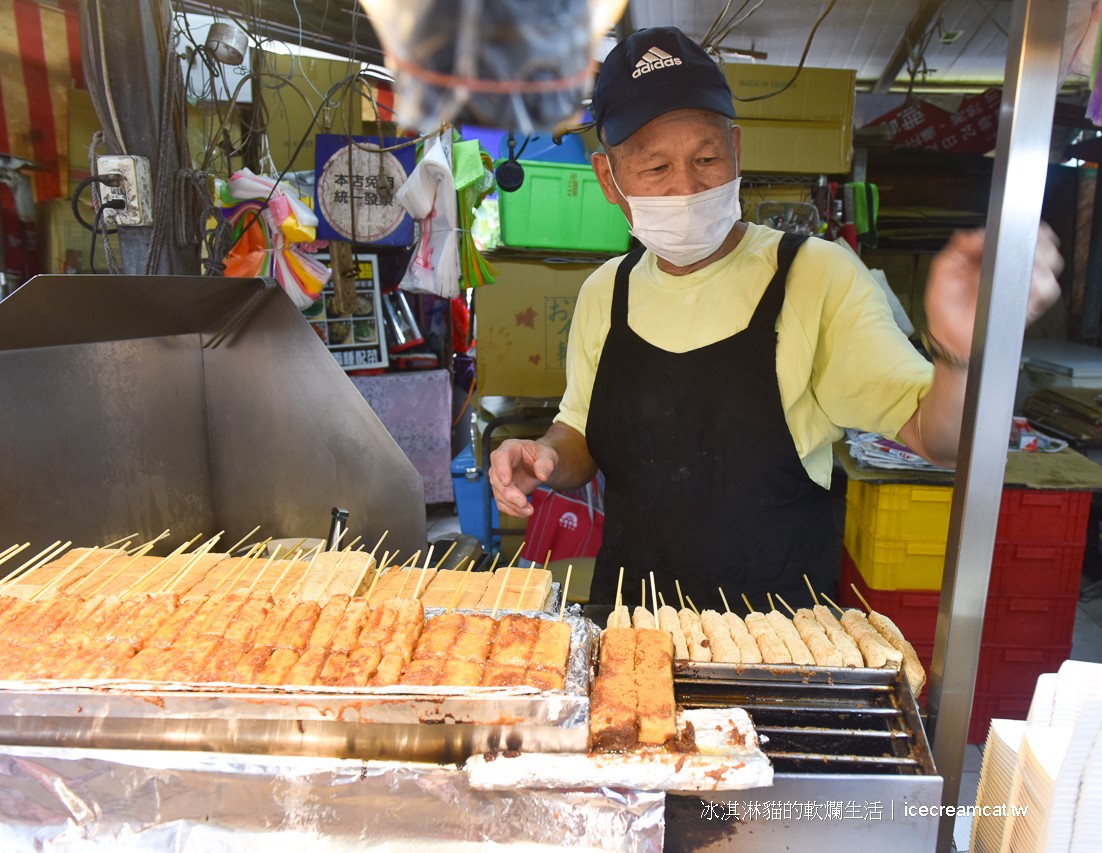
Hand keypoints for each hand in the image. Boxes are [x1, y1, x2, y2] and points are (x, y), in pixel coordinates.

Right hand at [489, 439, 557, 517]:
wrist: (540, 465)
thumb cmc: (541, 456)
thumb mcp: (548, 454)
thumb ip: (546, 463)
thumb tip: (542, 475)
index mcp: (509, 448)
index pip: (500, 457)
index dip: (502, 469)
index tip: (507, 482)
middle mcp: (499, 463)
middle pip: (497, 479)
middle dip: (509, 494)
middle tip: (523, 503)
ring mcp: (499, 479)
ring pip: (499, 494)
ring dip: (513, 505)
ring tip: (529, 510)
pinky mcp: (502, 492)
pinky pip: (502, 504)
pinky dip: (513, 511)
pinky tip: (524, 512)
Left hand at [924, 224, 1063, 358]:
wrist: (948, 335)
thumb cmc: (945, 304)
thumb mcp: (943, 270)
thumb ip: (958, 247)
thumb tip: (976, 234)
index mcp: (993, 255)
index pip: (1022, 233)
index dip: (1028, 229)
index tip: (1019, 231)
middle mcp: (1011, 269)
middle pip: (1044, 246)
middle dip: (1039, 243)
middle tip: (1024, 248)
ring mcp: (1021, 286)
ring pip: (1051, 265)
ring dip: (1042, 261)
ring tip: (1024, 264)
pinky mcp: (1027, 304)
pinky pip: (1047, 291)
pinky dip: (1041, 284)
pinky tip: (1026, 282)